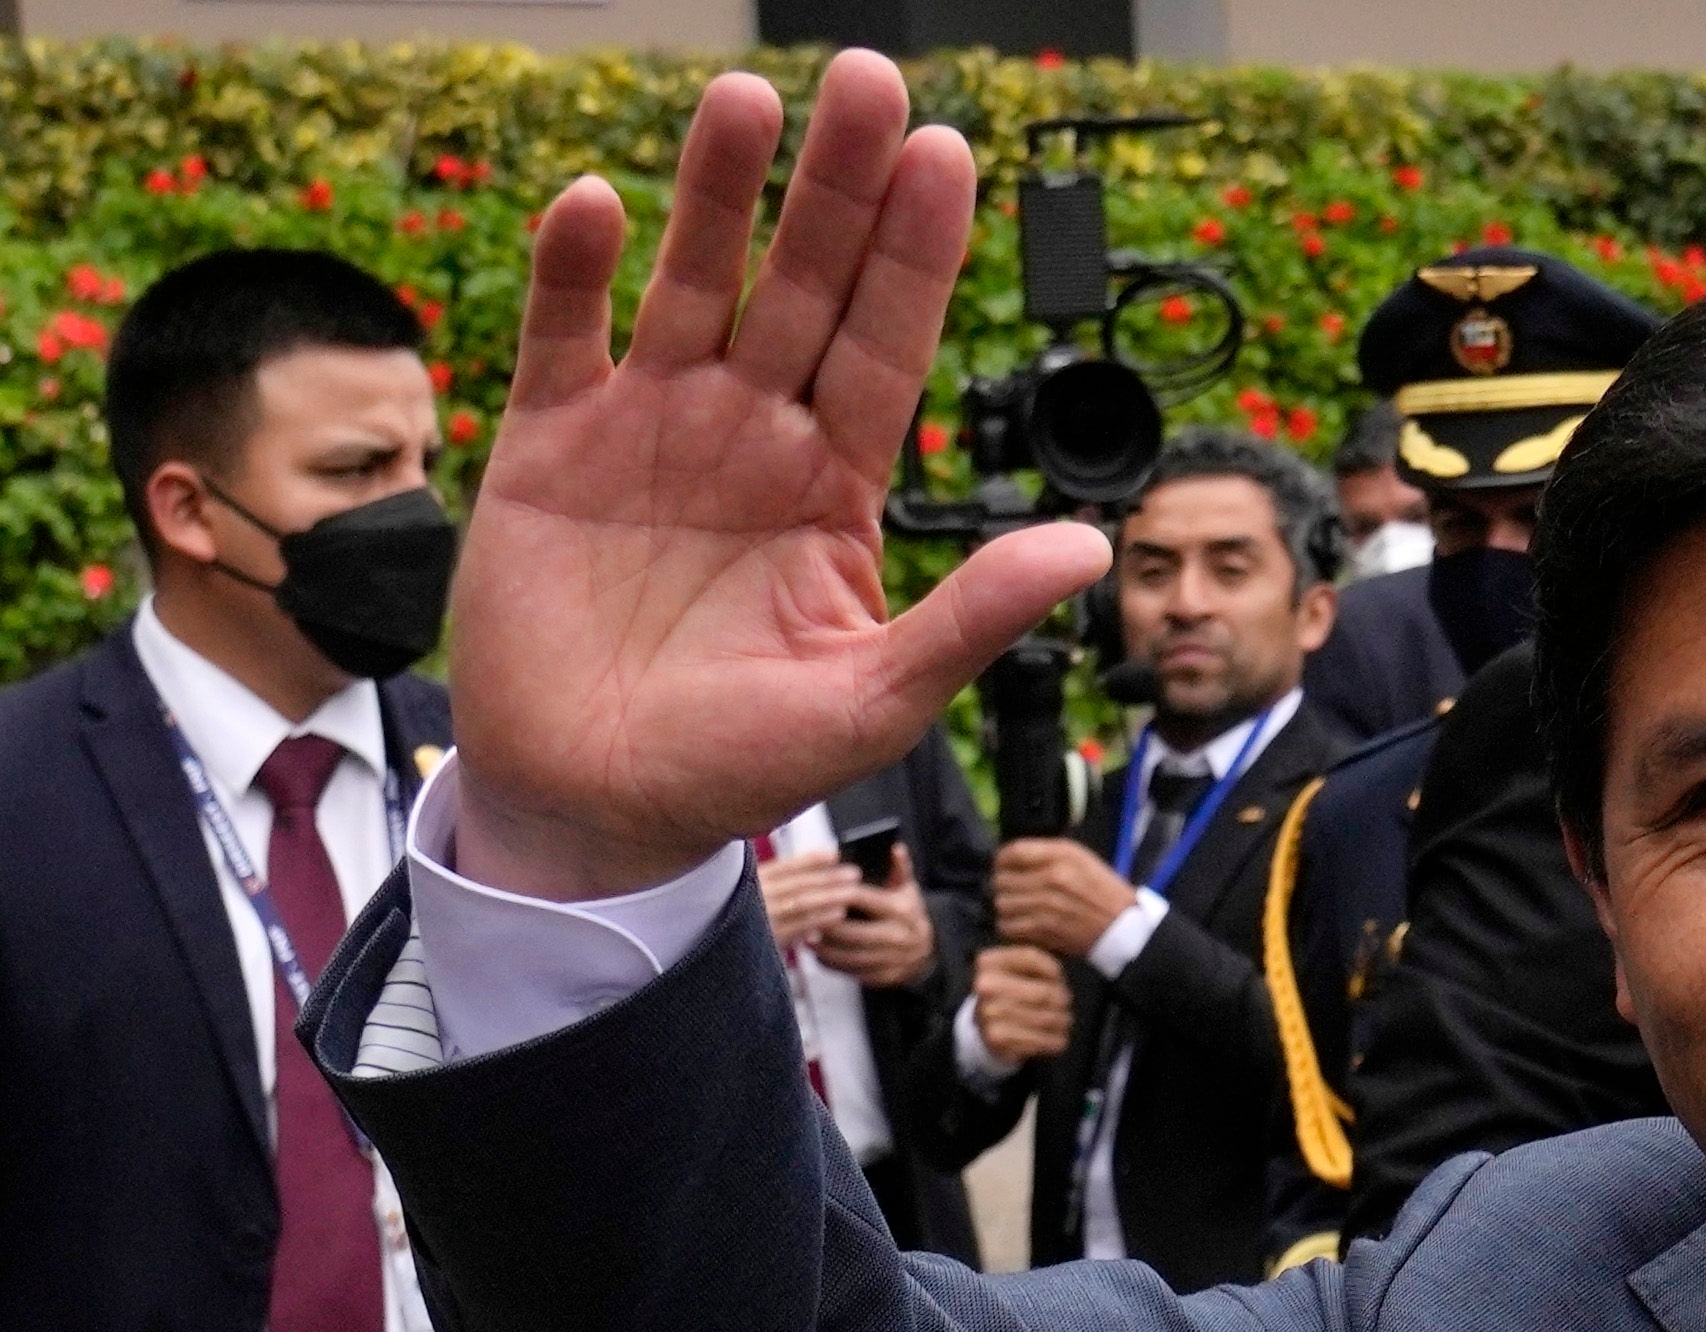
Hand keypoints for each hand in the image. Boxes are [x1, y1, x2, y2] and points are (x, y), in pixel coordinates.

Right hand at [443, 52, 1109, 899]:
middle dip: (839, 188)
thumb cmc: (741, 763)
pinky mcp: (550, 444)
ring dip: (720, 194)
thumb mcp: (875, 697)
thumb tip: (1088, 551)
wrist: (597, 807)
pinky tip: (595, 203)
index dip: (919, 255)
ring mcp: (650, 428)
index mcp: (836, 486)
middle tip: (871, 81)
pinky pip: (565, 336)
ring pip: (694, 283)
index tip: (952, 158)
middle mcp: (752, 435)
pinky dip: (574, 271)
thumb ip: (972, 617)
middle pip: (805, 285)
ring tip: (749, 100)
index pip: (890, 346)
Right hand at [754, 846, 857, 951]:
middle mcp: (754, 896)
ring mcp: (759, 918)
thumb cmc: (744, 922)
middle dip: (827, 877)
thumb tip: (824, 859)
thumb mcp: (754, 895)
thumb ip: (782, 881)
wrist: (722, 960)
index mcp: (751, 882)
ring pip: (801, 903)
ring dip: (829, 896)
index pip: (784, 867)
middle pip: (797, 883)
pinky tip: (839, 915)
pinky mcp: (767, 940)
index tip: (834, 854)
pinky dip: (820, 919)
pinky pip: (798, 927)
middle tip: (854, 874)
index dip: (810, 860)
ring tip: (852, 892)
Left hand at [815, 847, 936, 985]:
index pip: (860, 898)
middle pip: (851, 933)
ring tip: (805, 938)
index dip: (834, 894)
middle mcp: (898, 936)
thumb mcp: (908, 889)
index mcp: (900, 910)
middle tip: (803, 920)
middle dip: (825, 927)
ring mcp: (892, 960)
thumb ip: (899, 868)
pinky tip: (818, 955)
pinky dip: (832, 964)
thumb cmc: (908, 914)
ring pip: (849, 956)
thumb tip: (896, 848)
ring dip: (824, 949)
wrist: (927, 952)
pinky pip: (852, 972)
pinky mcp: (884, 977)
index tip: (813, 892)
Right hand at [972, 943, 1073, 1065]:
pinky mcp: (997, 1039)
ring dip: (1062, 1021)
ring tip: (1062, 1021)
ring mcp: (989, 1013)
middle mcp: (984, 986)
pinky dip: (1056, 1040)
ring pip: (1048, 1018)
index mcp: (988, 962)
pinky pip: (1042, 1040)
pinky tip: (1055, 1038)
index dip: (1054, 970)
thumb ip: (1037, 961)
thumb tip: (1055, 974)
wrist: (988, 1029)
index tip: (1058, 978)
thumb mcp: (1021, 968)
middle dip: (1062, 1000)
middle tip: (1064, 1004)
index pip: (1031, 958)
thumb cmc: (1011, 993)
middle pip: (1045, 992)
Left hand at [992, 836, 1139, 961]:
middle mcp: (1052, 877)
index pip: (1013, 852)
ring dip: (1008, 906)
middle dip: (1005, 885)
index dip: (1002, 859)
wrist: (1123, 927)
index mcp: (1062, 855)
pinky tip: (1024, 923)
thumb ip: (1046, 852)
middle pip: (1001, 879)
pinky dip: (1012, 926)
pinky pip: (1008, 926)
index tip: (1004, 865)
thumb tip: (1011, 856)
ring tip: (1021, 908)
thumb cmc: (1102, 891)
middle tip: (1016, 890)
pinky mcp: (1044, 929)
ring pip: (1002, 903)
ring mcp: (1046, 905)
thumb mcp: (1081, 858)